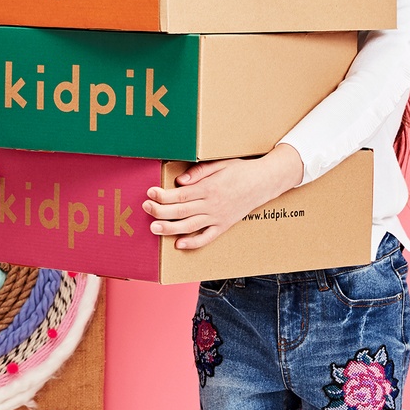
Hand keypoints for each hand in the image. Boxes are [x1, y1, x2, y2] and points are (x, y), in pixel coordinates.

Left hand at [143, 143, 302, 249]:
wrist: (263, 182)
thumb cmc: (240, 170)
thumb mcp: (220, 165)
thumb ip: (199, 172)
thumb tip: (179, 181)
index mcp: (209, 188)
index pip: (180, 195)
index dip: (162, 195)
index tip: (150, 193)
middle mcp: (212, 205)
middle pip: (181, 212)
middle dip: (160, 211)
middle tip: (145, 208)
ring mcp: (218, 218)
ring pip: (189, 227)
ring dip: (170, 228)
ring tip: (153, 227)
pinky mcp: (223, 226)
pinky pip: (206, 238)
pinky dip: (192, 243)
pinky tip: (178, 244)